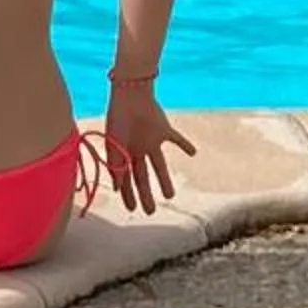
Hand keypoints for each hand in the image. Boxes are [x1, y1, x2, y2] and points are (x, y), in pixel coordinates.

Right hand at [102, 84, 196, 213]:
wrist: (130, 95)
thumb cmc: (117, 120)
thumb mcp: (114, 148)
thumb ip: (116, 168)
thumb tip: (118, 189)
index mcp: (122, 154)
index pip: (126, 180)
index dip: (128, 195)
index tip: (132, 209)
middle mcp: (137, 150)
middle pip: (143, 177)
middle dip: (145, 195)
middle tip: (150, 211)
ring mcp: (150, 141)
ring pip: (159, 166)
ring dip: (165, 180)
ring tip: (170, 195)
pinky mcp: (163, 130)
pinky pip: (176, 139)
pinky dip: (185, 145)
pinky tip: (194, 153)